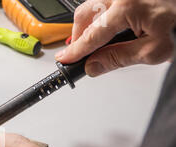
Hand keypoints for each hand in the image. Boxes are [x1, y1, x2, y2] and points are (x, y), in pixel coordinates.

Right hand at [56, 0, 175, 76]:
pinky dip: (100, 15)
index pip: (91, 36)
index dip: (76, 52)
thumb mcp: (153, 51)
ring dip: (88, 25)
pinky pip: (104, 1)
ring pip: (92, 5)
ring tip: (94, 42)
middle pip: (85, 15)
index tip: (65, 60)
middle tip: (79, 53)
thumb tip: (93, 66)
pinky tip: (107, 27)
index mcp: (127, 8)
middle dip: (79, 35)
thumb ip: (119, 58)